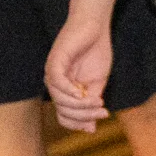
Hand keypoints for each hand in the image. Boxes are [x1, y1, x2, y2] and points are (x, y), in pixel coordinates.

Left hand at [46, 17, 113, 131]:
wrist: (94, 27)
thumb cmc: (96, 51)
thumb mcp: (98, 82)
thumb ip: (92, 102)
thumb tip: (91, 128)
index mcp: (65, 91)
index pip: (65, 116)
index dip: (80, 122)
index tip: (102, 118)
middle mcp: (55, 85)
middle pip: (63, 111)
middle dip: (84, 115)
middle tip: (103, 112)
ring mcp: (52, 74)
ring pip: (60, 100)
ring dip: (80, 105)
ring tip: (99, 101)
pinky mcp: (54, 62)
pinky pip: (58, 83)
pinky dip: (70, 92)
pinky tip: (83, 93)